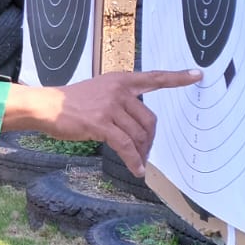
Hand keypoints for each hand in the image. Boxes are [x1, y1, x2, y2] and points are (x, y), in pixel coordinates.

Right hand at [3, 68, 200, 176]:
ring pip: (138, 134)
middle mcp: (119, 90)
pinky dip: (134, 161)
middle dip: (150, 140)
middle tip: (144, 152)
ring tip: (137, 162)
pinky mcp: (101, 124)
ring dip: (141, 152)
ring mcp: (110, 107)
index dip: (177, 78)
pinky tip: (136, 170)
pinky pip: (126, 146)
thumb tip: (138, 126)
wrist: (47, 107)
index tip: (197, 74)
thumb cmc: (71, 103)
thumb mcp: (99, 92)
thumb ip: (120, 101)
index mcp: (121, 80)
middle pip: (149, 119)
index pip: (154, 77)